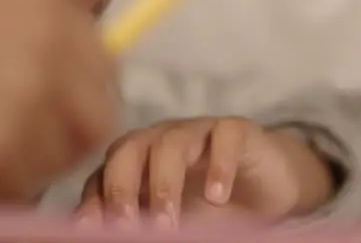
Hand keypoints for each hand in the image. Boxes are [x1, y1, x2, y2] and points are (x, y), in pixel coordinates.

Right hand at [0, 0, 118, 201]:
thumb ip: (38, 38)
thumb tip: (76, 97)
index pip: (104, 68)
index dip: (79, 101)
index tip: (53, 118)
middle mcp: (52, 40)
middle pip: (97, 119)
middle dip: (64, 145)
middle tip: (22, 154)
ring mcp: (30, 91)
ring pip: (59, 159)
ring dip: (23, 169)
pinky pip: (18, 188)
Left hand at [74, 117, 336, 228]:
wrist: (269, 185)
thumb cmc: (212, 208)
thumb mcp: (175, 223)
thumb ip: (143, 227)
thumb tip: (104, 239)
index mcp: (135, 163)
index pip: (102, 178)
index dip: (94, 204)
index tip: (90, 233)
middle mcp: (159, 141)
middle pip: (128, 149)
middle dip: (122, 190)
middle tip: (127, 228)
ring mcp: (197, 131)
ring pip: (171, 143)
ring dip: (164, 184)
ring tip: (169, 223)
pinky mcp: (235, 129)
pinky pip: (223, 137)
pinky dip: (219, 166)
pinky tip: (219, 196)